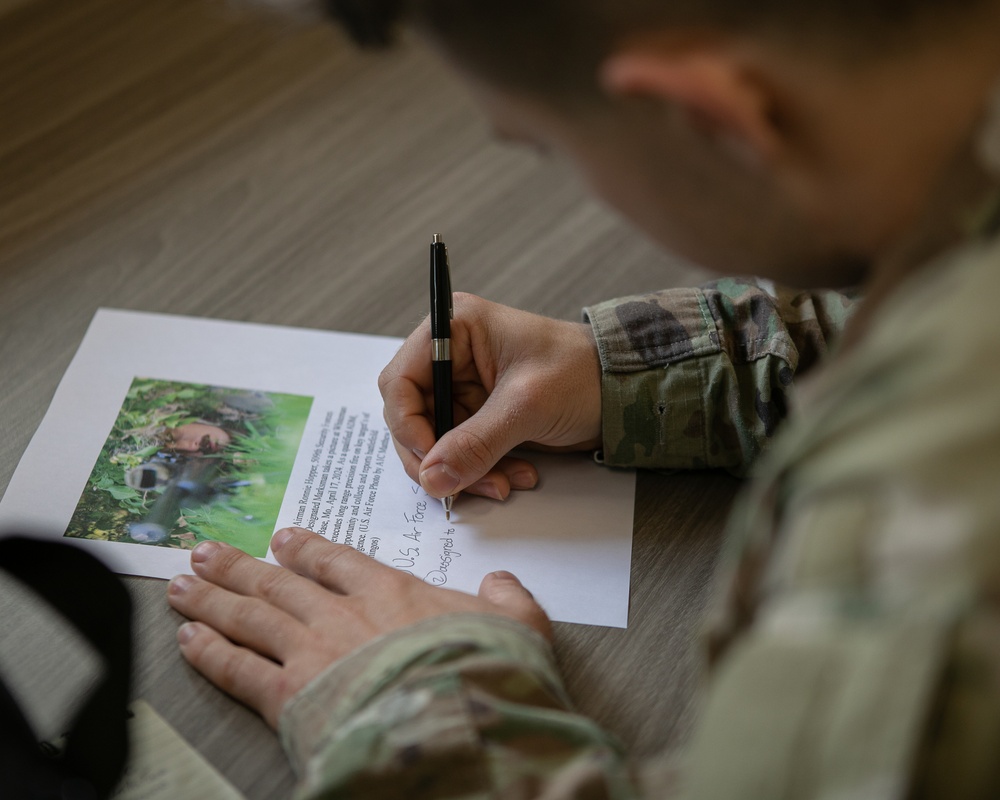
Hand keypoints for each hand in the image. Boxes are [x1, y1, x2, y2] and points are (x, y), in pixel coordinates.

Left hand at [167, 528, 550, 727]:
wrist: (456, 722)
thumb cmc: (487, 674)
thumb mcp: (518, 626)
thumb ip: (507, 598)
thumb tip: (503, 581)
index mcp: (391, 593)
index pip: (337, 562)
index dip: (305, 549)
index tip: (281, 539)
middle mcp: (342, 615)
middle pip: (278, 583)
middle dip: (239, 566)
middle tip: (206, 553)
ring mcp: (311, 653)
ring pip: (249, 617)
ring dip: (212, 599)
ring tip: (183, 585)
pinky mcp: (290, 698)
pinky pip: (238, 669)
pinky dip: (210, 653)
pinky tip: (188, 641)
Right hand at [379, 293, 601, 500]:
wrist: (621, 390)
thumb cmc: (580, 371)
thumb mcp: (526, 405)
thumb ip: (476, 442)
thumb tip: (432, 477)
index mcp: (454, 329)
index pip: (400, 381)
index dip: (407, 424)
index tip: (429, 459)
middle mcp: (451, 357)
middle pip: (411, 417)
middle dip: (437, 456)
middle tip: (459, 485)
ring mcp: (463, 389)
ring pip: (435, 443)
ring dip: (464, 471)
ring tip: (504, 483)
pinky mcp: (478, 416)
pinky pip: (460, 453)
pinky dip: (481, 472)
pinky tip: (516, 475)